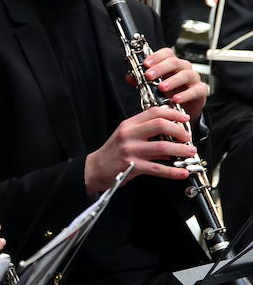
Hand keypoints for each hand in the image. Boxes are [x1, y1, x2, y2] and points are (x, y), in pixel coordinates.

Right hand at [84, 105, 198, 192]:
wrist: (94, 169)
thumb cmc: (112, 153)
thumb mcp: (126, 137)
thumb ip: (146, 135)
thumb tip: (170, 139)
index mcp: (128, 124)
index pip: (154, 112)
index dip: (173, 113)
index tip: (184, 119)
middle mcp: (129, 135)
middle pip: (160, 125)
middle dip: (179, 130)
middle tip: (187, 137)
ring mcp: (130, 150)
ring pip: (162, 147)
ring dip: (181, 150)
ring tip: (190, 152)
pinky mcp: (132, 166)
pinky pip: (157, 168)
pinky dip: (172, 171)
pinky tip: (182, 172)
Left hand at [131, 46, 206, 119]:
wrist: (181, 109)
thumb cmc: (167, 94)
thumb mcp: (151, 87)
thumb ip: (140, 80)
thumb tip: (129, 77)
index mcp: (171, 64)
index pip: (166, 53)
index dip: (156, 56)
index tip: (145, 64)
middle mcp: (183, 68)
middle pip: (174, 62)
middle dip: (161, 68)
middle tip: (149, 76)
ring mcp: (193, 79)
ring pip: (186, 74)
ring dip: (172, 81)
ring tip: (162, 88)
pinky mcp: (200, 91)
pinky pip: (196, 90)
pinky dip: (186, 94)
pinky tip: (176, 99)